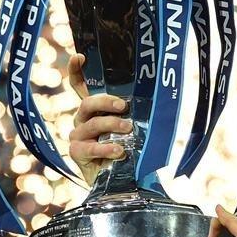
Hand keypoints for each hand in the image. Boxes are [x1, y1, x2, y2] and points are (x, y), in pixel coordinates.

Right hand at [67, 53, 130, 185]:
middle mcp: (83, 120)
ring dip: (111, 125)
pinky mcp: (76, 153)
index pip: (80, 86)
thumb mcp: (134, 128)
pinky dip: (105, 148)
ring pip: (91, 123)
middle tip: (124, 107)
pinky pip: (89, 147)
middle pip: (87, 103)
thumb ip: (137, 114)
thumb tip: (161, 97)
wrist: (122, 180)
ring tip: (128, 130)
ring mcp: (78, 136)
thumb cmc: (130, 149)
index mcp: (95, 110)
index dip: (76, 70)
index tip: (80, 56)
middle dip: (106, 101)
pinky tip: (119, 151)